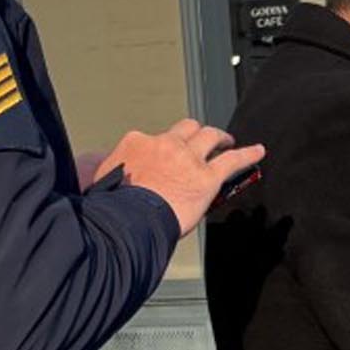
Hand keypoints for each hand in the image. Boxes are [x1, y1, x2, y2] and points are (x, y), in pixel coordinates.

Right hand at [96, 119, 267, 236]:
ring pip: (209, 136)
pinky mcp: (207, 176)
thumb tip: (90, 163)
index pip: (151, 139)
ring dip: (219, 137)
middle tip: (200, 139)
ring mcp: (187, 158)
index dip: (159, 148)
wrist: (128, 222)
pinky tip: (258, 152)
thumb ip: (99, 167)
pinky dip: (248, 154)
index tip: (161, 157)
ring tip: (227, 140)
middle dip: (193, 132)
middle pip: (185, 128)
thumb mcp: (97, 180)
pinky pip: (233, 160)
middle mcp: (164, 144)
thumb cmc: (113, 208)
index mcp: (136, 144)